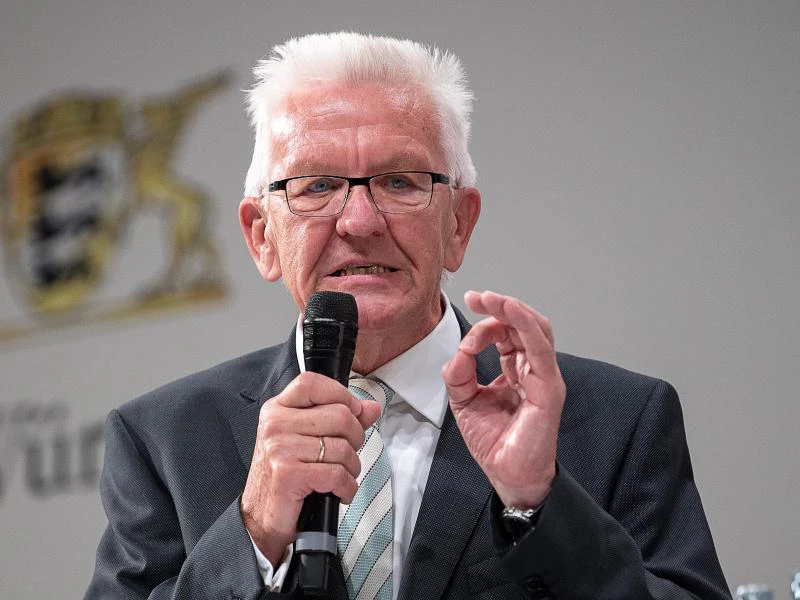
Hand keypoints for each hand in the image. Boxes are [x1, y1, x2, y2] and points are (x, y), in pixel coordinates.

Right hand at [241, 372, 380, 565]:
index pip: (313, 382)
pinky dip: (346, 487)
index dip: (341, 394)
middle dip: (355, 439)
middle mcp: (275, 424)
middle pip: (340, 415)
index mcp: (277, 409)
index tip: (353, 412)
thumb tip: (372, 407)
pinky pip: (337, 474)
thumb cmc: (287, 477)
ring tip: (340, 476)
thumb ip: (340, 418)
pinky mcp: (288, 474)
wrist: (262, 518)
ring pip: (343, 447)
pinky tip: (338, 492)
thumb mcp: (309, 440)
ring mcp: (280, 448)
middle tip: (346, 455)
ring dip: (351, 468)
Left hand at [442, 290, 565, 508]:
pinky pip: (540, 349)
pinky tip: (509, 311)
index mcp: (516, 369)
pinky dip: (525, 324)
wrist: (508, 475)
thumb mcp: (464, 400)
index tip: (464, 331)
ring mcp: (544, 377)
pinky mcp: (548, 388)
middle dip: (499, 306)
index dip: (486, 323)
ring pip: (536, 329)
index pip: (507, 333)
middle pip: (523, 324)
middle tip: (476, 296)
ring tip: (490, 298)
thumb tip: (461, 349)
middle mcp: (533, 369)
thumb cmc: (494, 441)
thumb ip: (459, 373)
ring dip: (512, 309)